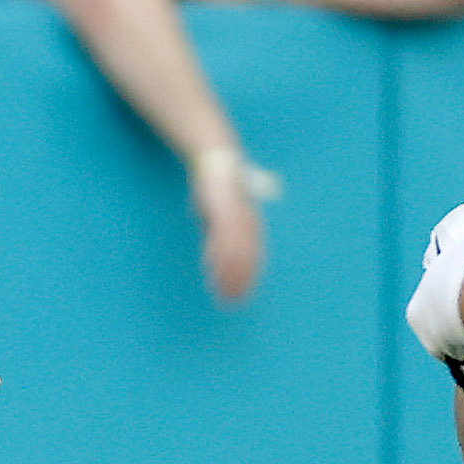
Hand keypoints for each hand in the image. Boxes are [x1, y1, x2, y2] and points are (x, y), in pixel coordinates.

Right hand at [189, 157, 263, 301]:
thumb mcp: (220, 216)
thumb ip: (219, 237)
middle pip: (247, 260)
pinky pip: (223, 237)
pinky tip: (211, 267)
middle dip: (239, 283)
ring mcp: (237, 218)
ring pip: (236, 252)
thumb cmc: (219, 191)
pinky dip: (218, 254)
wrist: (218, 161)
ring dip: (228, 274)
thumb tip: (213, 260)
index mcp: (250, 226)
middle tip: (231, 302)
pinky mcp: (224, 211)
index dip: (247, 280)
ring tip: (221, 291)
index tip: (239, 298)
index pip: (253, 259)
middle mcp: (248, 224)